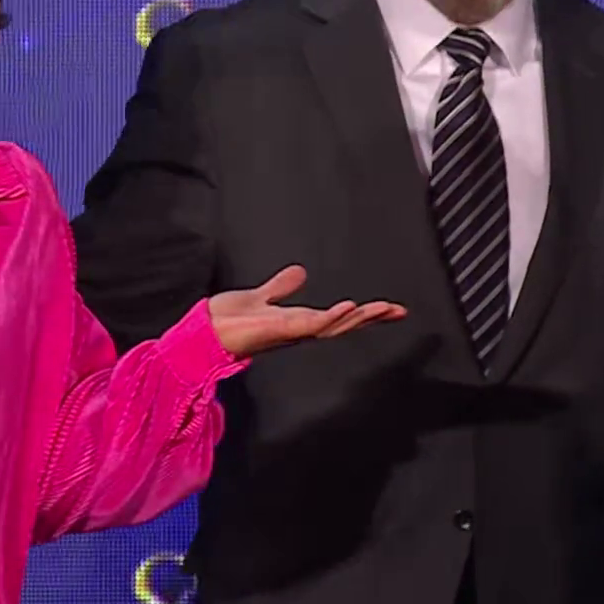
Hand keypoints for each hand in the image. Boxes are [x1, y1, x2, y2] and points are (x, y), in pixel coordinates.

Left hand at [207, 265, 406, 358]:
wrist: (204, 330)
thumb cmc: (229, 318)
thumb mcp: (262, 296)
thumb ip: (281, 286)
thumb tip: (301, 272)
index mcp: (299, 322)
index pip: (339, 317)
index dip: (364, 313)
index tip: (390, 307)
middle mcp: (300, 330)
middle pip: (344, 324)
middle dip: (372, 318)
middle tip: (399, 310)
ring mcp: (293, 331)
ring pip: (335, 326)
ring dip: (359, 318)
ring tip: (383, 308)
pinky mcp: (282, 329)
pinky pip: (313, 324)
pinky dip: (332, 316)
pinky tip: (350, 306)